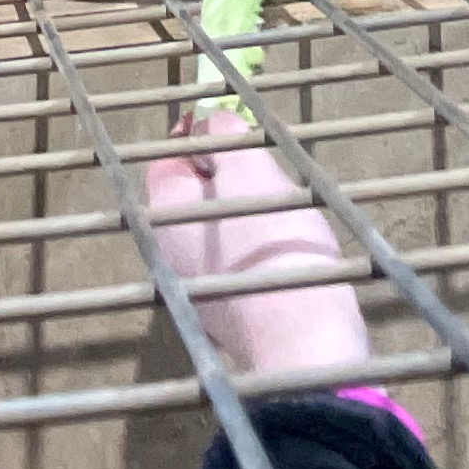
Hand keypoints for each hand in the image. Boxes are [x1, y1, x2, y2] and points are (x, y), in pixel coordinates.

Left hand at [142, 119, 373, 383]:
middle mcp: (170, 254)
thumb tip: (208, 124)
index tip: (235, 129)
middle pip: (198, 192)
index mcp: (163, 215)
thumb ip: (223, 136)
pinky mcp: (232, 313)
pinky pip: (243, 262)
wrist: (306, 344)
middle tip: (271, 172)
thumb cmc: (271, 245)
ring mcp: (199, 289)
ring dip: (254, 211)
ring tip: (288, 211)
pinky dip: (263, 248)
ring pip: (223, 228)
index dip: (200, 135)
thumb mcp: (247, 169)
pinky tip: (291, 251)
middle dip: (235, 174)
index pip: (169, 157)